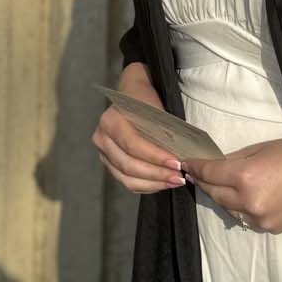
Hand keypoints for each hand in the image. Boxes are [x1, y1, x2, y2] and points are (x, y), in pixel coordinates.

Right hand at [92, 66, 185, 194]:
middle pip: (128, 165)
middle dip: (156, 174)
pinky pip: (127, 182)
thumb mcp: (154, 110)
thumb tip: (179, 157)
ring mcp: (103, 154)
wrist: (131, 95)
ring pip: (127, 178)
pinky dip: (147, 186)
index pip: (133, 145)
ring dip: (153, 183)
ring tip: (174, 181)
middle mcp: (101, 139)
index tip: (177, 163)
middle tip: (179, 176)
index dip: (155, 157)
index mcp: (110, 121)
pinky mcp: (109, 165)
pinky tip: (163, 183)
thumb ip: (162, 133)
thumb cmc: (145, 101)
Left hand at [183, 133, 281, 233]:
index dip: (195, 166)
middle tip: (197, 172)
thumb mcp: (263, 148)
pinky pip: (244, 218)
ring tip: (220, 184)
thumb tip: (214, 165)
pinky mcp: (268, 229)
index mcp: (245, 176)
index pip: (209, 173)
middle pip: (213, 193)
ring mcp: (258, 219)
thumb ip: (235, 159)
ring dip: (220, 196)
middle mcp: (248, 201)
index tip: (185, 163)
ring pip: (227, 208)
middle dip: (204, 181)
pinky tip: (244, 197)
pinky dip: (239, 207)